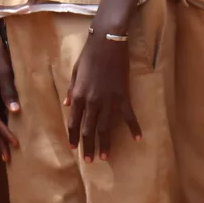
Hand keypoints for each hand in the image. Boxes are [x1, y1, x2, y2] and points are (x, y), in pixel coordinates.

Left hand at [66, 30, 136, 161]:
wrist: (108, 42)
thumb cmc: (89, 54)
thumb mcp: (75, 72)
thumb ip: (71, 89)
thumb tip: (66, 104)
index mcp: (78, 96)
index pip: (74, 122)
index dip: (73, 136)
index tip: (74, 148)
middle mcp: (92, 102)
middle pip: (89, 129)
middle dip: (88, 146)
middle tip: (89, 160)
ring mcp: (108, 100)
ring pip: (106, 127)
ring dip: (105, 143)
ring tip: (106, 156)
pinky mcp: (123, 95)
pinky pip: (128, 115)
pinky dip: (133, 127)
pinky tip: (138, 138)